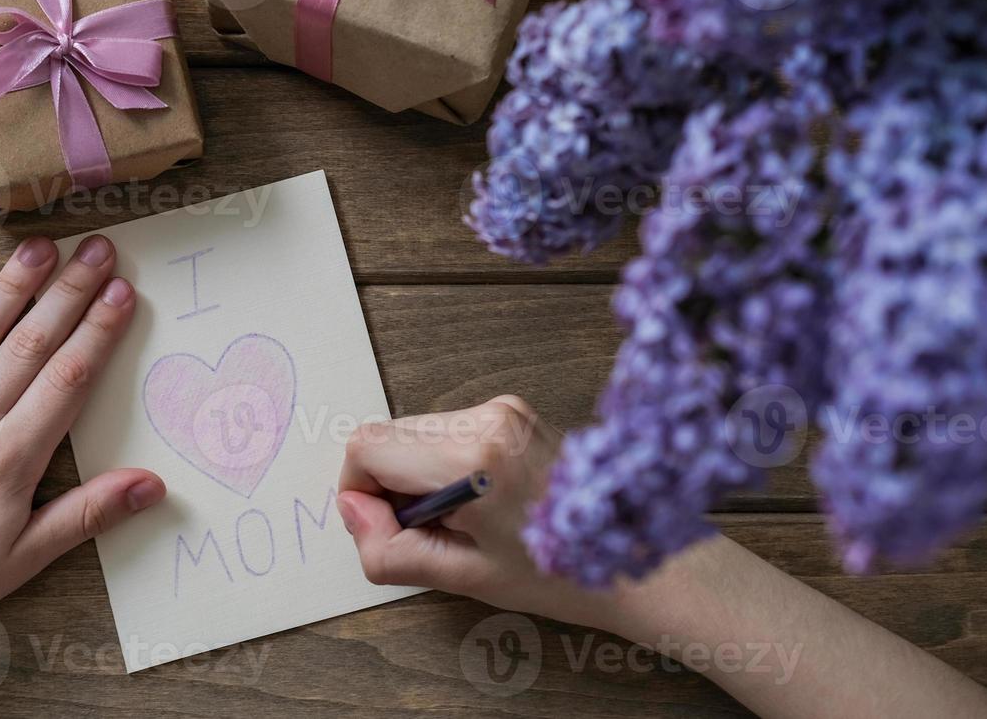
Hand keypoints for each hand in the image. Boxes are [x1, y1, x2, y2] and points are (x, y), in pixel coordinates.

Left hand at [0, 236, 163, 717]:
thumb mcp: (24, 560)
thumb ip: (88, 514)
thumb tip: (153, 484)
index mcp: (8, 461)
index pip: (66, 379)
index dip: (98, 331)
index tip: (122, 290)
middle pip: (28, 346)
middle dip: (68, 293)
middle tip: (99, 248)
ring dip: (10, 288)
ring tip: (41, 246)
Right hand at [335, 395, 621, 631]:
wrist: (632, 556)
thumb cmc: (558, 573)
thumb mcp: (461, 579)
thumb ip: (390, 549)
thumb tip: (354, 511)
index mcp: (473, 457)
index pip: (367, 447)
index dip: (358, 491)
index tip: (387, 528)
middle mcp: (485, 418)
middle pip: (385, 435)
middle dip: (386, 485)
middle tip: (428, 530)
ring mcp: (499, 408)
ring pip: (410, 433)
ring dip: (413, 476)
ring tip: (458, 519)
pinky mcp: (508, 411)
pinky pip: (442, 431)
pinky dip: (440, 465)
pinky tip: (475, 499)